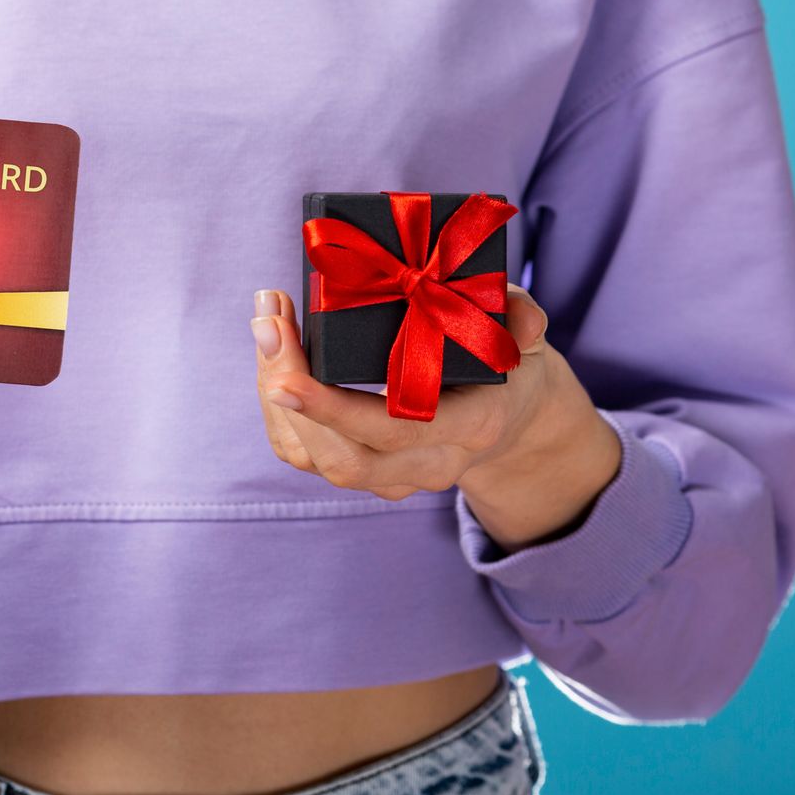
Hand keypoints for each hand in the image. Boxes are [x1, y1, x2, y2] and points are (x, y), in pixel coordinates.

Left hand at [250, 285, 621, 551]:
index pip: (394, 431)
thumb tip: (520, 317)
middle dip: (291, 396)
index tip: (287, 376)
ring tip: (268, 323)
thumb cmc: (508, 366)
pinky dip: (276, 405)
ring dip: (275, 392)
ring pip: (313, 458)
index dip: (334, 410)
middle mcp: (430, 466)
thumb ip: (524, 320)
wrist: (509, 420)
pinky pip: (302, 452)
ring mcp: (393, 477)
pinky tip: (273, 351)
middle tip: (267, 324)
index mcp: (471, 428)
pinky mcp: (362, 471)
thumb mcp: (527, 338)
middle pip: (343, 457)